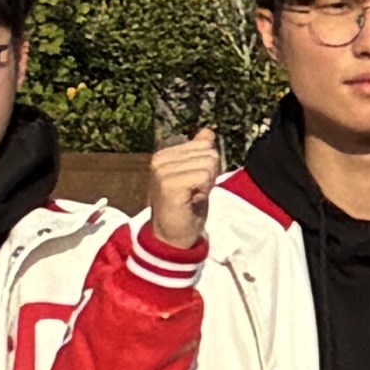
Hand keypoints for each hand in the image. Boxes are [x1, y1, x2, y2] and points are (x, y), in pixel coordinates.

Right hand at [146, 131, 220, 249]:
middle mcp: (159, 161)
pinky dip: (204, 191)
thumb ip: (199, 153)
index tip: (195, 184)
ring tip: (192, 197)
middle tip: (195, 192)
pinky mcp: (169, 186)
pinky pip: (203, 178)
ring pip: (208, 165)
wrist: (172, 237)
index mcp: (164, 155)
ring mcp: (163, 173)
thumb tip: (208, 132)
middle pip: (209, 154)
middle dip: (209, 175)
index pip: (205, 145)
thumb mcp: (195, 176)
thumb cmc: (185, 207)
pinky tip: (191, 201)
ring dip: (207, 185)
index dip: (208, 167)